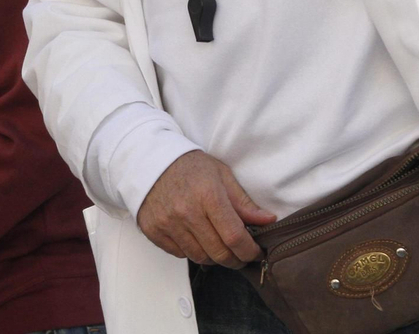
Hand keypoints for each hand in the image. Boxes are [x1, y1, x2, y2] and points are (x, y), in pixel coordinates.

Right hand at [136, 150, 276, 268]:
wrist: (150, 159)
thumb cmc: (190, 166)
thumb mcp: (221, 175)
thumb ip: (243, 202)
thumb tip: (268, 221)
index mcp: (208, 196)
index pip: (235, 237)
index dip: (249, 251)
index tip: (255, 252)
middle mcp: (186, 212)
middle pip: (219, 253)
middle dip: (235, 259)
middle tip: (240, 255)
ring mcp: (167, 223)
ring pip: (199, 257)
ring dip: (213, 257)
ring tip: (217, 245)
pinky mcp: (153, 230)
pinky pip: (179, 254)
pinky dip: (191, 251)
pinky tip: (195, 238)